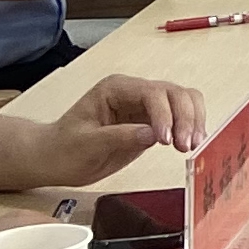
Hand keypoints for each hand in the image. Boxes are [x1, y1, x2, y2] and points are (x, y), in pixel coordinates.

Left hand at [26, 73, 208, 184]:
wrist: (56, 159)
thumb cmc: (65, 149)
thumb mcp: (87, 145)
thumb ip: (119, 137)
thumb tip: (152, 135)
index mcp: (116, 89)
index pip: (151, 93)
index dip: (164, 114)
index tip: (166, 141)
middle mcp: (134, 92)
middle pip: (174, 93)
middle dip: (185, 117)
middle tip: (186, 146)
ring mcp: (146, 107)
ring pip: (184, 101)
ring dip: (193, 121)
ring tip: (192, 146)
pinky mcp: (153, 123)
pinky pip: (181, 118)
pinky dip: (191, 128)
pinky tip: (192, 144)